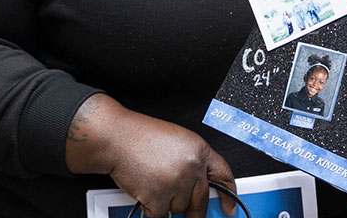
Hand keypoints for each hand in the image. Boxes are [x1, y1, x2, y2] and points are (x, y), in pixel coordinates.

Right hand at [79, 102, 236, 217]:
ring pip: (179, 208)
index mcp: (199, 150)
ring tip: (154, 182)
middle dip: (195, 211)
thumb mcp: (178, 142)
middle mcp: (191, 167)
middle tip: (190, 214)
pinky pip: (159, 214)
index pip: (223, 175)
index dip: (229, 195)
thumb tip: (200, 185)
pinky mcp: (158, 197)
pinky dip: (150, 207)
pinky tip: (144, 189)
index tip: (229, 208)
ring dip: (167, 203)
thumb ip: (193, 162)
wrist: (117, 138)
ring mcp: (176, 183)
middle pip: (201, 201)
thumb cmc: (141, 136)